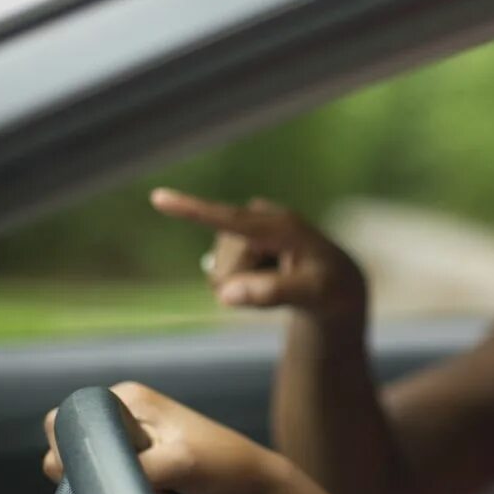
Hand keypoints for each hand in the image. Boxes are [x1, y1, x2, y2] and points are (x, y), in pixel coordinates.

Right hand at [43, 381, 288, 493]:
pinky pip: (114, 485)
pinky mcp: (141, 468)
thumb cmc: (225, 466)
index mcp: (129, 398)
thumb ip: (134, 467)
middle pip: (75, 447)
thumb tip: (101, 481)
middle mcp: (127, 416)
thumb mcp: (178, 462)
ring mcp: (134, 443)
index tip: (106, 471)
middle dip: (98, 473)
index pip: (69, 418)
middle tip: (137, 483)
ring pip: (95, 471)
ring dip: (117, 489)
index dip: (75, 449)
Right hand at [153, 188, 366, 323]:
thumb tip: (226, 295)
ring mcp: (246, 227)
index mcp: (279, 226)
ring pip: (220, 272)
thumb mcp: (313, 295)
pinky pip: (222, 275)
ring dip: (245, 285)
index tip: (157, 197)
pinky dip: (241, 285)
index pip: (230, 219)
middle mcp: (259, 218)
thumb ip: (273, 293)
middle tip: (284, 285)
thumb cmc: (329, 288)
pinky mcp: (238, 237)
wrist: (335, 283)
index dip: (192, 210)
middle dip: (246, 285)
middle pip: (226, 266)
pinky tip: (268, 275)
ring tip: (279, 278)